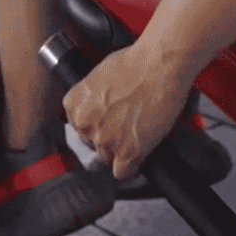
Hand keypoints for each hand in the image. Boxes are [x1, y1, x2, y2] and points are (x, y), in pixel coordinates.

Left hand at [63, 45, 193, 182]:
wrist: (161, 64)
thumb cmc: (138, 62)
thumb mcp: (100, 73)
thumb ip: (93, 97)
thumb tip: (99, 107)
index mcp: (74, 103)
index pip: (79, 128)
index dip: (96, 127)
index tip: (106, 125)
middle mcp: (85, 124)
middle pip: (93, 145)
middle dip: (108, 139)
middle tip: (125, 128)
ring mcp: (106, 140)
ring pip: (108, 159)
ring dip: (121, 151)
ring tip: (136, 136)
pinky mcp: (128, 152)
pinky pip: (122, 173)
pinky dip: (131, 169)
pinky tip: (138, 159)